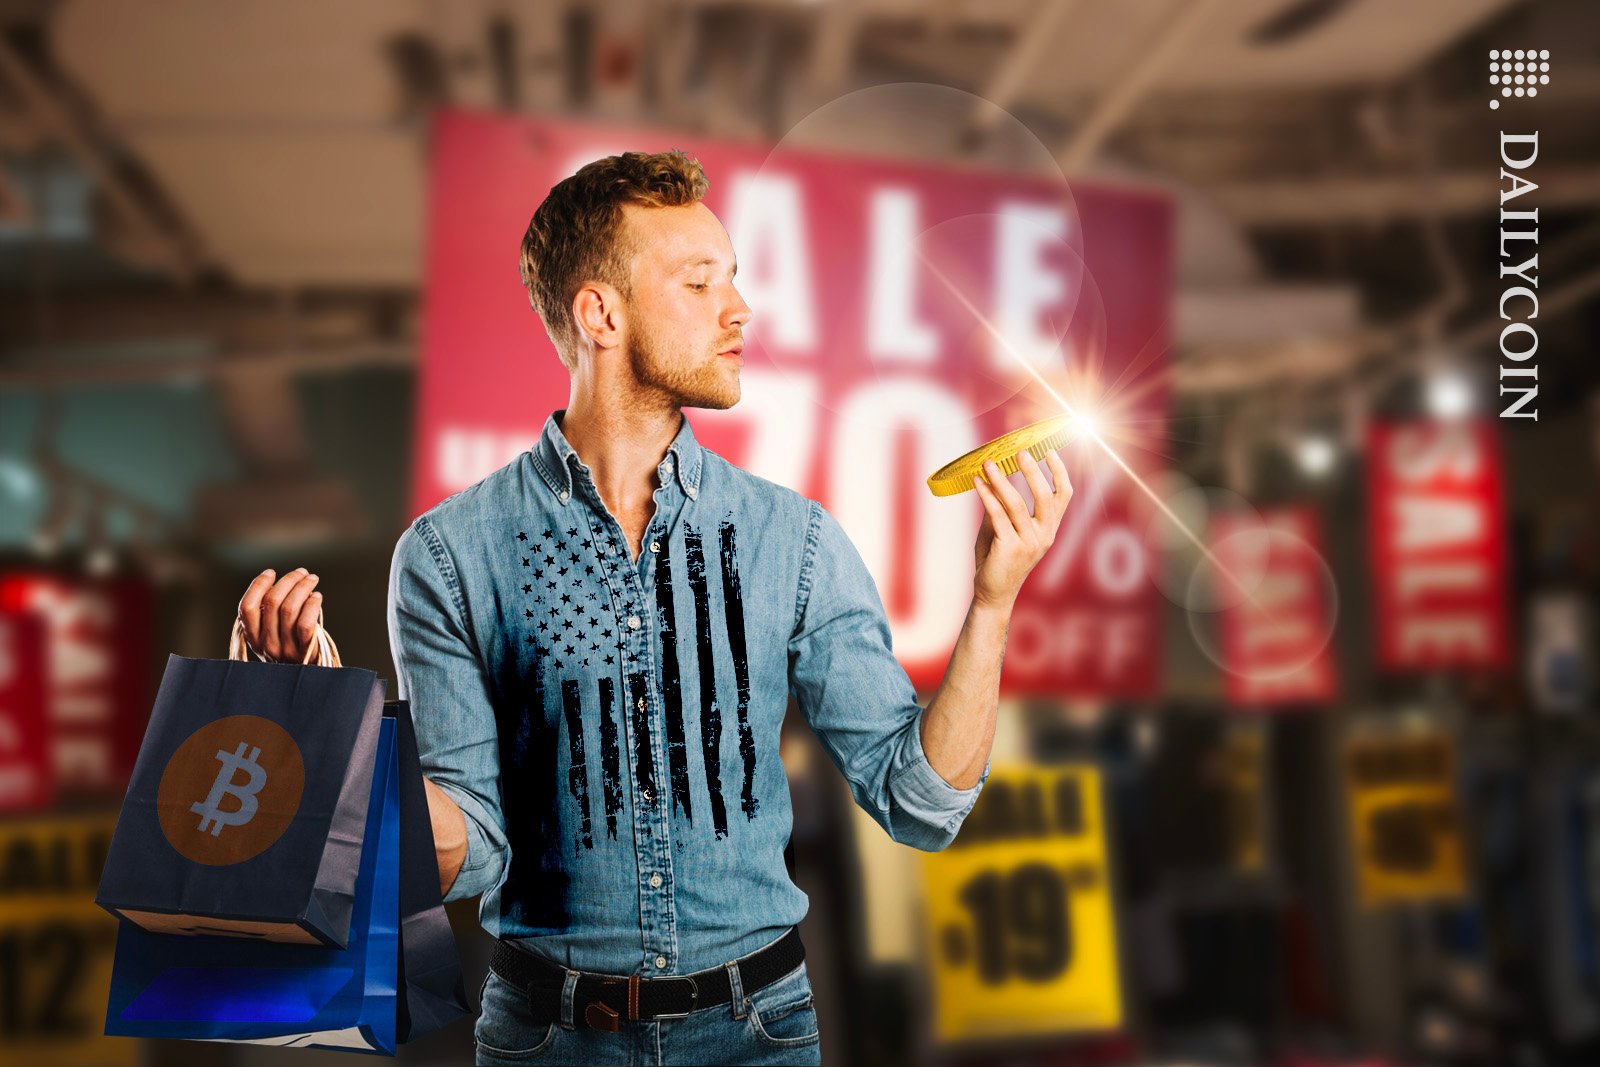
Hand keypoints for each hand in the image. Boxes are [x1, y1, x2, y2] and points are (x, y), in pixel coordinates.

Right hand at [237, 568, 322, 662]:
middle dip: (288, 581)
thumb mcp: (273, 638)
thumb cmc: (294, 653)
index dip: (257, 586)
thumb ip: (269, 617)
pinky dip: (311, 605)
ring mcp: (285, 649)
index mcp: (253, 639)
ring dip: (302, 587)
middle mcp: (266, 644)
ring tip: (312, 579)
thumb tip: (278, 584)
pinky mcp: (305, 651)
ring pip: (289, 608)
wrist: (311, 682)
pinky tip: (317, 597)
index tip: (271, 572)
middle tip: (301, 572)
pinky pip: (305, 623)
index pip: (246, 608)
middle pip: (271, 602)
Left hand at [971, 449, 1072, 609]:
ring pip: (1016, 504)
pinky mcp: (1010, 547)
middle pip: (1044, 496)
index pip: (1063, 495)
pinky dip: (987, 496)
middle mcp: (1044, 535)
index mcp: (1049, 529)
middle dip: (1033, 471)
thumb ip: (1003, 508)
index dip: (1059, 472)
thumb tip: (996, 477)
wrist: (993, 594)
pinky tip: (977, 483)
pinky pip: (997, 515)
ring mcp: (1029, 543)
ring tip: (988, 464)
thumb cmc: (998, 560)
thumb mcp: (1004, 530)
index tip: (1050, 450)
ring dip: (1001, 480)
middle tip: (1020, 452)